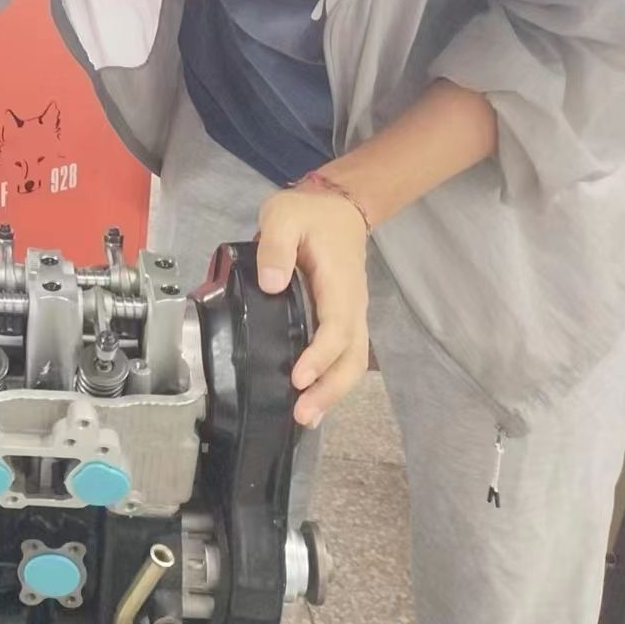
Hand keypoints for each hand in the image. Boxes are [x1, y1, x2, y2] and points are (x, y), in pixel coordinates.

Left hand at [255, 185, 370, 427]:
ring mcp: (351, 315)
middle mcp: (352, 306)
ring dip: (333, 392)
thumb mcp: (284, 215)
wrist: (339, 207)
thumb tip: (272, 283)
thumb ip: (276, 247)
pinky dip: (331, 379)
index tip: (298, 377)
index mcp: (338, 284)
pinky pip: (344, 356)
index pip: (335, 328)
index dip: (319, 356)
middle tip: (303, 414)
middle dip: (331, 390)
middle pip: (352, 357)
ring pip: (352, 361)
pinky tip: (311, 397)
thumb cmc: (309, 213)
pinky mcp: (342, 319)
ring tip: (306, 416)